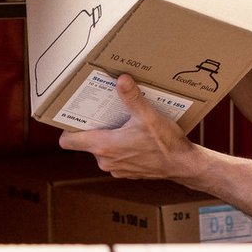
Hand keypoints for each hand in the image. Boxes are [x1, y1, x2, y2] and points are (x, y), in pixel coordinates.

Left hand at [58, 74, 202, 182]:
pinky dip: (120, 145)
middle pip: (86, 141)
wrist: (183, 166)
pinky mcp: (126, 171)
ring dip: (108, 136)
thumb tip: (121, 79)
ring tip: (120, 121)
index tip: (72, 115)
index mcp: (104, 146)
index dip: (67, 127)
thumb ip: (132, 97)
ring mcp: (116, 168)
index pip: (69, 141)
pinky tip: (134, 134)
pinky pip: (115, 156)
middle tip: (102, 110)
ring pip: (102, 149)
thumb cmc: (165, 144)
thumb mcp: (148, 116)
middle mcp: (106, 160)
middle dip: (93, 126)